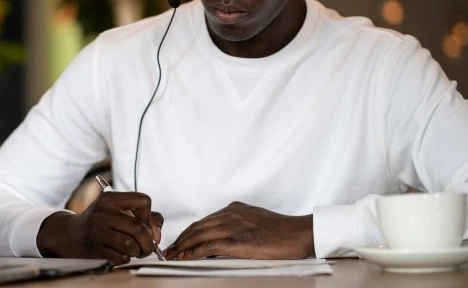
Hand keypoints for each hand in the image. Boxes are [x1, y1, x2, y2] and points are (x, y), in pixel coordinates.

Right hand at [36, 192, 163, 264]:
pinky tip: (120, 254)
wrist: (70, 234)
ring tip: (134, 250)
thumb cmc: (101, 222)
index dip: (148, 216)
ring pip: (130, 244)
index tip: (143, 224)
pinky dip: (126, 259)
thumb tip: (156, 235)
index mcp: (111, 198)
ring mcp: (96, 230)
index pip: (143, 201)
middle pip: (138, 227)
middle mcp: (102, 212)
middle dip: (148, 241)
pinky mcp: (93, 249)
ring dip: (137, 251)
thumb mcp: (119, 211)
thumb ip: (145, 217)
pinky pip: (120, 258)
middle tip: (147, 247)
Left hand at [164, 201, 313, 259]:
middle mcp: (230, 214)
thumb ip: (237, 226)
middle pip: (197, 227)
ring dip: (182, 246)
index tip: (179, 242)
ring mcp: (234, 226)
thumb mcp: (254, 222)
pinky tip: (185, 258)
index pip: (204, 221)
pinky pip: (209, 245)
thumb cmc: (281, 231)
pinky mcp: (238, 240)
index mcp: (234, 210)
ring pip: (199, 235)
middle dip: (181, 240)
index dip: (188, 233)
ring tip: (171, 256)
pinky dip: (194, 252)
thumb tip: (221, 240)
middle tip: (169, 251)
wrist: (299, 234)